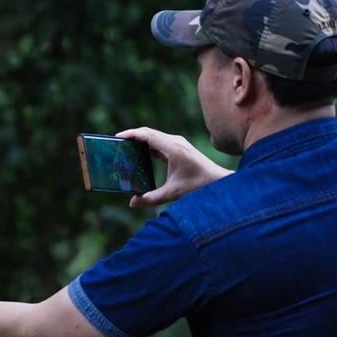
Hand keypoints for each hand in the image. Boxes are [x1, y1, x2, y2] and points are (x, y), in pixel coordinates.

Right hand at [116, 127, 232, 207]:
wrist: (219, 182)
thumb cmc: (199, 186)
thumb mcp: (173, 193)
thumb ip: (151, 198)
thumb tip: (132, 202)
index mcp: (173, 149)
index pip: (147, 135)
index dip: (131, 134)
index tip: (117, 137)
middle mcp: (175, 142)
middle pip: (148, 133)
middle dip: (132, 136)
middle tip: (116, 143)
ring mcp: (177, 143)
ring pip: (153, 137)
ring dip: (139, 141)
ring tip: (125, 148)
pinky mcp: (178, 148)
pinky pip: (159, 142)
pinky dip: (148, 146)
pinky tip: (140, 155)